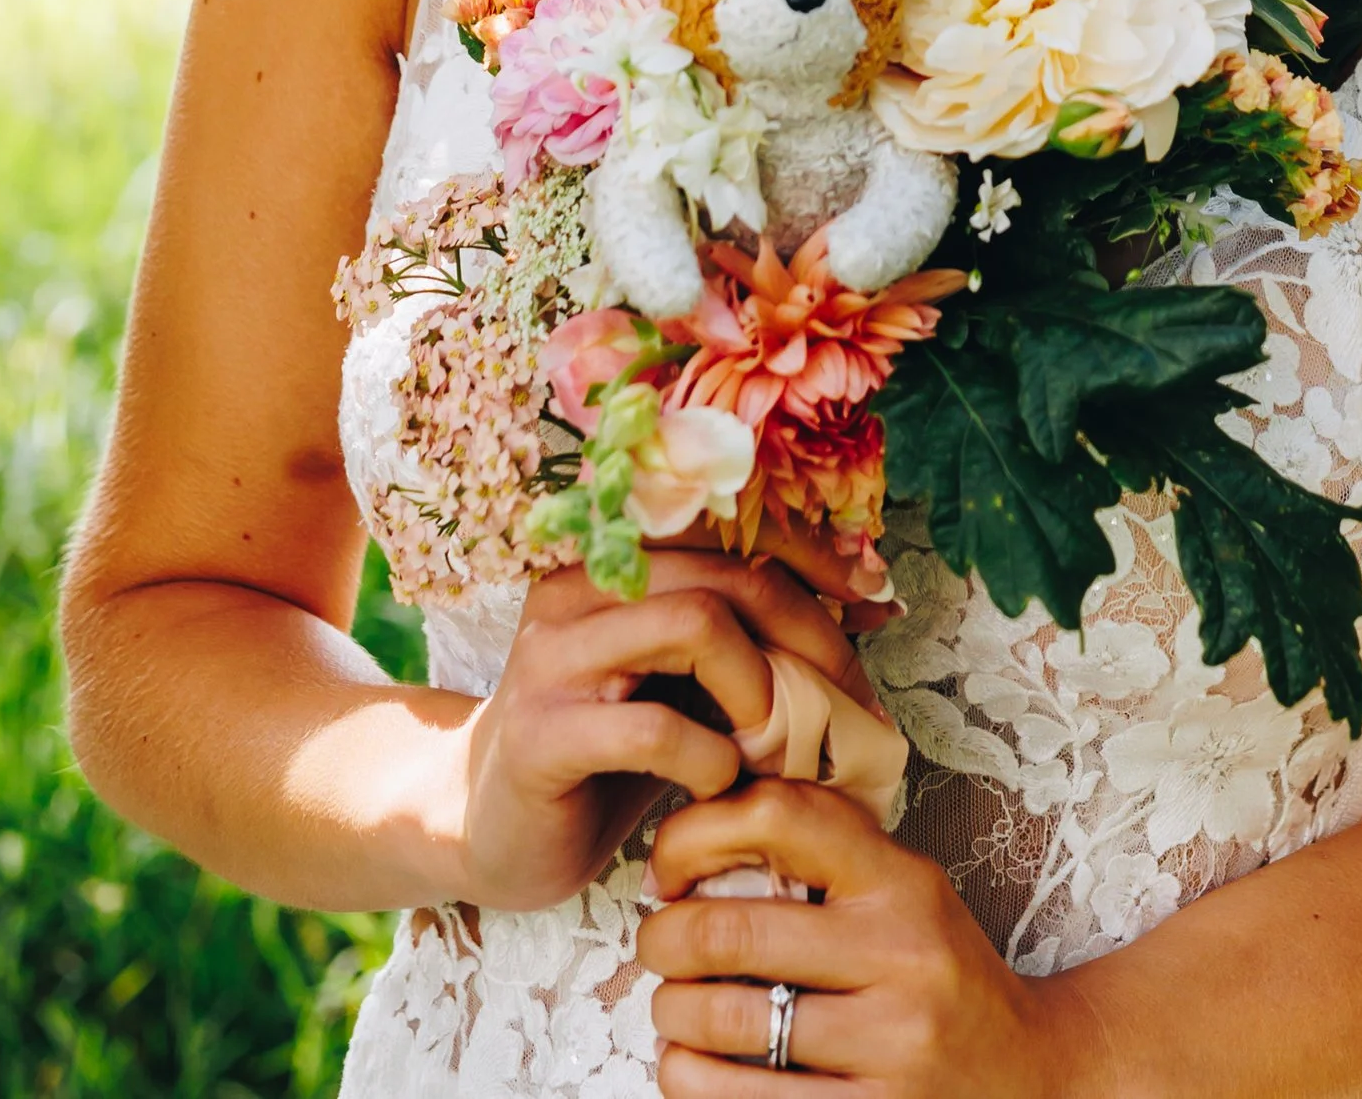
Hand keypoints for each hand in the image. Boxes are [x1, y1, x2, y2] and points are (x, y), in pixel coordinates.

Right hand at [454, 552, 867, 917]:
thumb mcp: (679, 683)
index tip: (877, 596)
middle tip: (846, 705)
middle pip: (726, 574)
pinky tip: (717, 787)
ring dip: (759, 688)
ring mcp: (554, 658)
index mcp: (613, 565)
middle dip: (805, 636)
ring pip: (693, 623)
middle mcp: (579, 590)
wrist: (485, 828)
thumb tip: (869, 598)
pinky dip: (709, 759)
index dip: (814, 557)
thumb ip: (745, 641)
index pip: (732, 532)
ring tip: (776, 745)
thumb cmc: (602, 754)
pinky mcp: (542, 736)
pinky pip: (655, 728)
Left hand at [642, 781, 1078, 1098]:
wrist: (1033, 1077)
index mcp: (903, 883)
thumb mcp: (904, 895)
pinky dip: (693, 1085)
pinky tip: (690, 1071)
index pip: (780, 817)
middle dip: (663, 940)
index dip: (697, 833)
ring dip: (670, 1019)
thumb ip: (826, 856)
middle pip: (731, 933)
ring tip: (671, 1014)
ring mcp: (893, 1049)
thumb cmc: (941, 976)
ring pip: (726, 1027)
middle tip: (655, 945)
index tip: (670, 867)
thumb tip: (698, 828)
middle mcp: (903, 958)